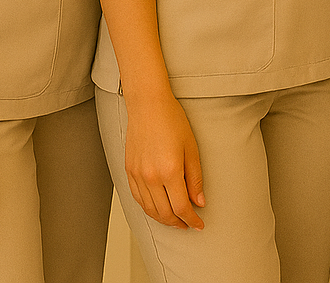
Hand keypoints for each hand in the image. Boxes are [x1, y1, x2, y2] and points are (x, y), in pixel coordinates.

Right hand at [124, 92, 205, 229]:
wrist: (148, 105)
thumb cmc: (172, 120)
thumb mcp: (191, 148)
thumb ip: (195, 178)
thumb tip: (199, 202)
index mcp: (169, 171)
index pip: (181, 207)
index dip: (192, 220)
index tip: (199, 225)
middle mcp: (151, 177)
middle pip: (165, 213)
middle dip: (179, 223)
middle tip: (188, 224)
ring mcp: (137, 175)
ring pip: (150, 209)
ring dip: (163, 219)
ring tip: (175, 220)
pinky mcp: (129, 171)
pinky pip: (138, 199)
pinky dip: (148, 208)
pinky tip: (157, 208)